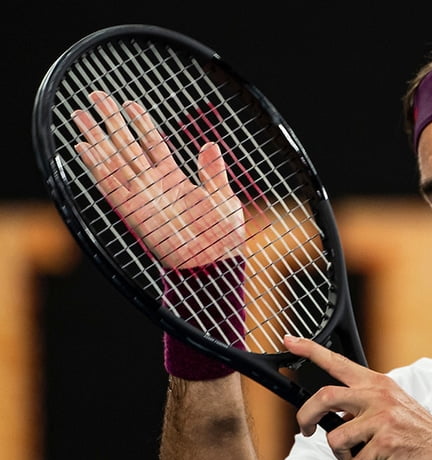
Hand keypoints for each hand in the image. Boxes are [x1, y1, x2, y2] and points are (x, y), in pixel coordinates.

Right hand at [72, 91, 244, 268]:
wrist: (215, 263)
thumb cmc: (223, 234)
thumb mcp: (223, 197)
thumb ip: (213, 172)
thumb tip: (209, 144)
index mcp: (174, 179)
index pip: (153, 144)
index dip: (141, 123)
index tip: (129, 103)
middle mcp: (153, 185)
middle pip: (127, 145)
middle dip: (110, 121)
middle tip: (95, 95)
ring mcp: (141, 197)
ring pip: (113, 161)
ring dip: (96, 138)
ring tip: (79, 114)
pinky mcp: (132, 212)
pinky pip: (110, 186)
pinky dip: (96, 167)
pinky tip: (84, 148)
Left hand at [285, 336, 431, 459]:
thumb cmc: (420, 434)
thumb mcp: (393, 406)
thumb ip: (365, 404)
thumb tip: (334, 415)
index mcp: (378, 384)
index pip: (337, 362)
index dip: (309, 350)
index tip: (289, 341)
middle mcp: (379, 396)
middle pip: (324, 398)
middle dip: (306, 418)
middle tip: (306, 430)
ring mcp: (383, 419)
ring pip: (336, 439)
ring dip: (344, 458)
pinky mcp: (386, 443)